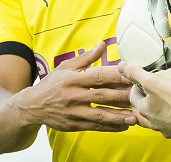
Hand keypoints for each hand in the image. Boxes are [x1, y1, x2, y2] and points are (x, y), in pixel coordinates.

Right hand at [19, 41, 136, 131]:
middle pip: (102, 96)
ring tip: (135, 116)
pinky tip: (123, 125)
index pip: (98, 76)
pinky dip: (110, 127)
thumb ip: (86, 58)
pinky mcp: (73, 125)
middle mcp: (73, 96)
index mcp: (73, 79)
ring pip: (100, 114)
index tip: (132, 75)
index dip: (116, 76)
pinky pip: (94, 126)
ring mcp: (73, 112)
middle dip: (122, 96)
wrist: (30, 107)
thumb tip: (102, 44)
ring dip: (118, 116)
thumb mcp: (65, 67)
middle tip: (140, 96)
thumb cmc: (51, 84)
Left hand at [118, 61, 170, 144]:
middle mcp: (153, 122)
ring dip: (160, 115)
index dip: (137, 87)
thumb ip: (136, 73)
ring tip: (166, 106)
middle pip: (145, 112)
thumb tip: (121, 67)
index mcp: (144, 110)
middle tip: (153, 93)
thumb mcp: (152, 81)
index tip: (143, 82)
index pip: (134, 97)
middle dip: (147, 102)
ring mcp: (166, 130)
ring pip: (159, 122)